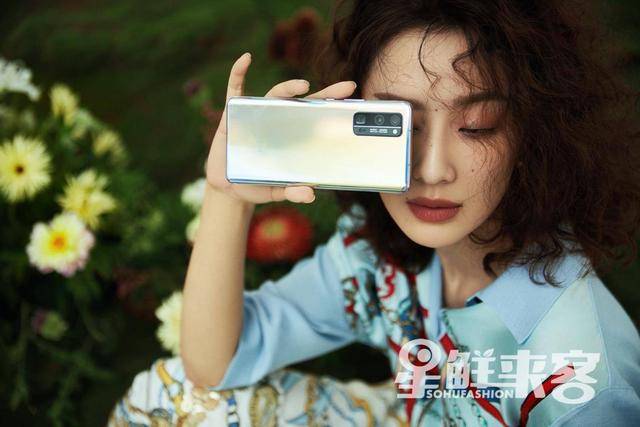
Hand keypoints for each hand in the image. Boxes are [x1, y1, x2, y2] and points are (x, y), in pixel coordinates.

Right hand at [205, 52, 356, 204]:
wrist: (228, 188)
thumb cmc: (255, 185)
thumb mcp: (276, 191)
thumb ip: (291, 192)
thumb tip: (309, 194)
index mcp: (290, 134)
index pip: (315, 116)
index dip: (332, 105)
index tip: (352, 96)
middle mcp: (276, 120)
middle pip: (302, 102)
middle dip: (323, 93)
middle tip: (345, 87)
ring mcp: (255, 114)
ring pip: (274, 95)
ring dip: (288, 88)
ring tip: (302, 86)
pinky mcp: (232, 113)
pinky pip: (234, 88)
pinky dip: (238, 72)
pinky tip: (246, 59)